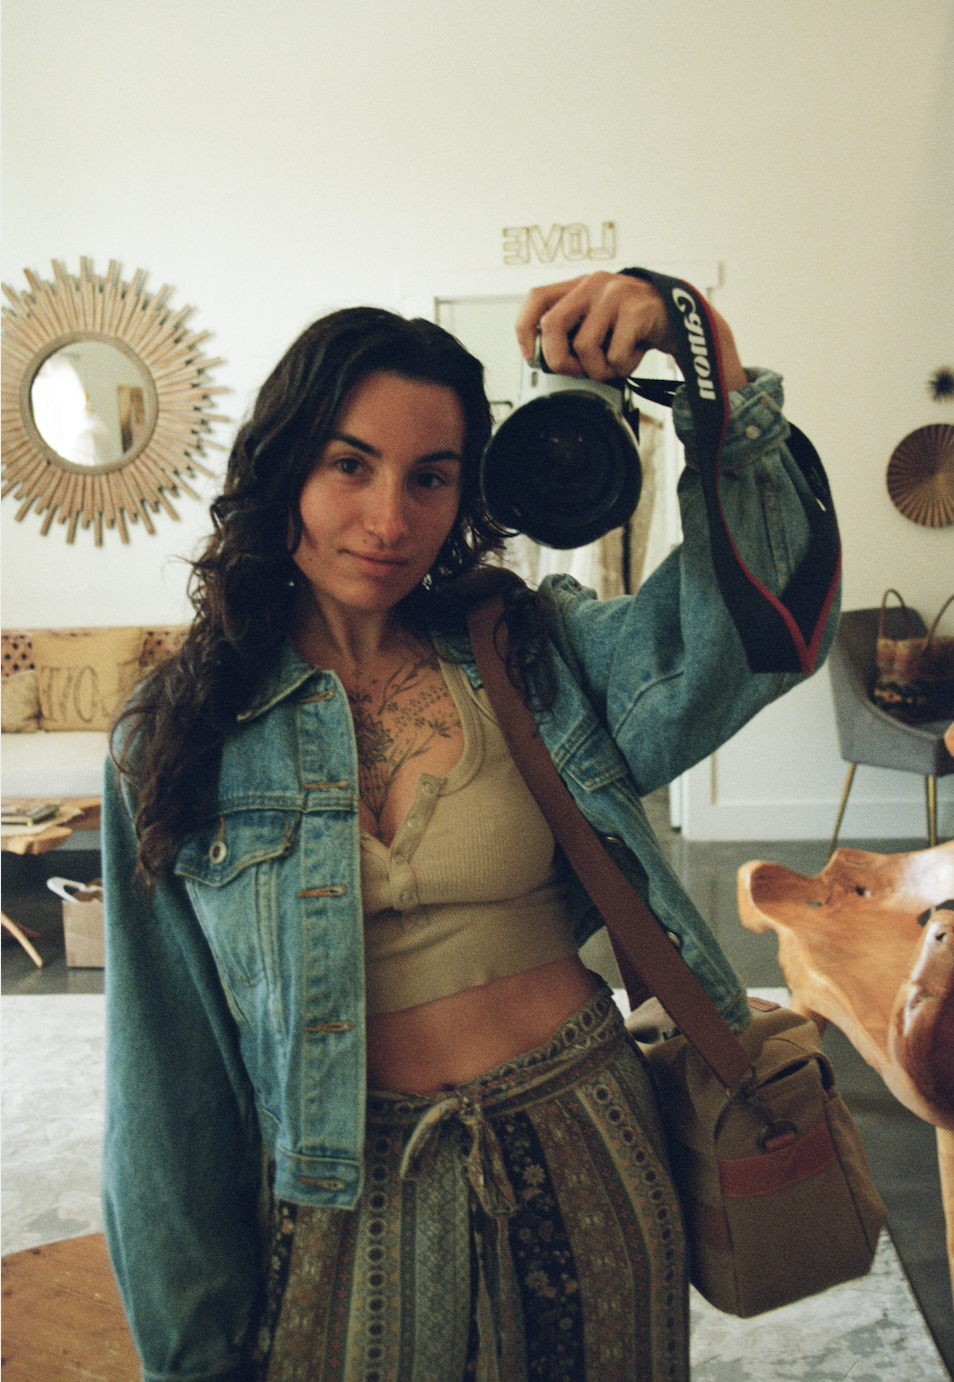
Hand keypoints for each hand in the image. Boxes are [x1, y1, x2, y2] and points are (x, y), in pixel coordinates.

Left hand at [515, 271, 746, 390]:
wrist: (680, 321)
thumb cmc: (634, 326)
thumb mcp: (600, 322)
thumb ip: (573, 331)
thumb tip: (541, 359)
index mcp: (579, 286)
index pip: (536, 298)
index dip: (525, 329)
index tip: (531, 355)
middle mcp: (593, 283)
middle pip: (551, 325)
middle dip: (558, 359)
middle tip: (575, 371)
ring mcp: (615, 294)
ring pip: (584, 346)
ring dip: (598, 369)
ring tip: (615, 364)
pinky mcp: (636, 309)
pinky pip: (615, 354)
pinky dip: (623, 366)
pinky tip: (634, 356)